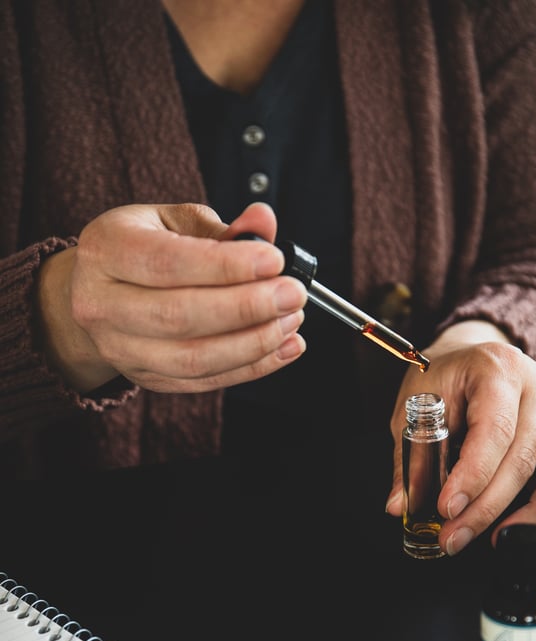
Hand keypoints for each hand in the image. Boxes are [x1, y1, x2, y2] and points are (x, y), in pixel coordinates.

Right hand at [35, 201, 305, 393]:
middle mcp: (101, 304)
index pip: (167, 263)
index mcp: (106, 250)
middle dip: (246, 307)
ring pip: (193, 358)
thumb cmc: (144, 249)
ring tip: (290, 321)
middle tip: (292, 294)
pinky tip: (284, 348)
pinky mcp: (146, 378)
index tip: (274, 261)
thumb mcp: (174, 222)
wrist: (99, 294)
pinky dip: (251, 368)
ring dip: (253, 343)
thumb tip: (264, 222)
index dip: (225, 266)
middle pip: (178, 316)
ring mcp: (120, 349)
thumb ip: (222, 226)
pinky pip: (204, 381)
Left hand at [385, 322, 535, 554]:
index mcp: (499, 369)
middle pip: (523, 459)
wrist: (470, 361)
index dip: (472, 476)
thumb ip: (410, 457)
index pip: (494, 430)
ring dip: (528, 516)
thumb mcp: (415, 406)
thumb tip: (402, 504)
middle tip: (454, 536)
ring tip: (492, 539)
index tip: (448, 507)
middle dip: (486, 508)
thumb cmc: (444, 380)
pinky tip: (516, 526)